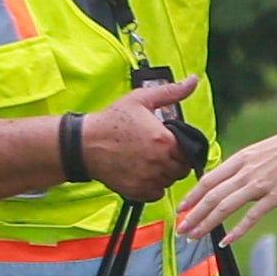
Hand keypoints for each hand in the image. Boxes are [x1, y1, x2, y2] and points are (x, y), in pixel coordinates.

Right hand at [80, 77, 198, 200]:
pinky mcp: (136, 191)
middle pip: (181, 169)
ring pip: (169, 181)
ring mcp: (147, 179)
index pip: (190, 153)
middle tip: (160, 151)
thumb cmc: (111, 122)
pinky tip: (144, 172)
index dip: (183, 148)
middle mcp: (158, 163)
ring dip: (165, 173)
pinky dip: (153, 186)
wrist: (84, 143)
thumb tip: (192, 81)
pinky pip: (156, 193)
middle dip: (175, 160)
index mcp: (164, 141)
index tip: (172, 143)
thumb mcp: (142, 99)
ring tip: (150, 160)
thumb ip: (171, 92)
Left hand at [178, 111, 276, 244]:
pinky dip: (237, 230)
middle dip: (193, 214)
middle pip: (211, 196)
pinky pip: (252, 216)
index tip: (180, 209)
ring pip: (225, 206)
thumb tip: (226, 181)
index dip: (192, 196)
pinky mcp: (276, 195)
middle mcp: (245, 171)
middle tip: (181, 229)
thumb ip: (241, 166)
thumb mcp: (258, 151)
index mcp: (240, 159)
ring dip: (207, 223)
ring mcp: (260, 184)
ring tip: (194, 235)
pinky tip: (227, 241)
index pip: (208, 180)